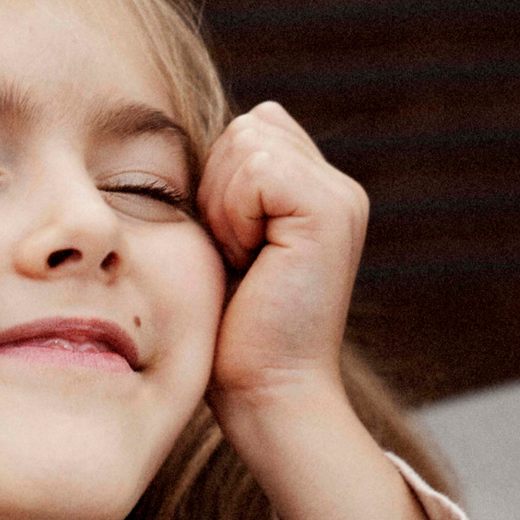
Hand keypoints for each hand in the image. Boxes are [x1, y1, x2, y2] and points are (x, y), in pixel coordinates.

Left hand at [197, 101, 366, 417]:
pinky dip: (235, 216)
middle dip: (219, 190)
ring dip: (225, 206)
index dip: (219, 182)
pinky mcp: (329, 211)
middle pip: (247, 128)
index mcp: (316, 192)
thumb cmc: (232, 334)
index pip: (251, 128)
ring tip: (244, 261)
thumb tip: (179, 147)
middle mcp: (338, 187)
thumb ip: (229, 191)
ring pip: (248, 142)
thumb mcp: (224, 246)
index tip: (228, 248)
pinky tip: (250, 261)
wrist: (266, 391)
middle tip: (236, 257)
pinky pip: (256, 170)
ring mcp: (340, 197)